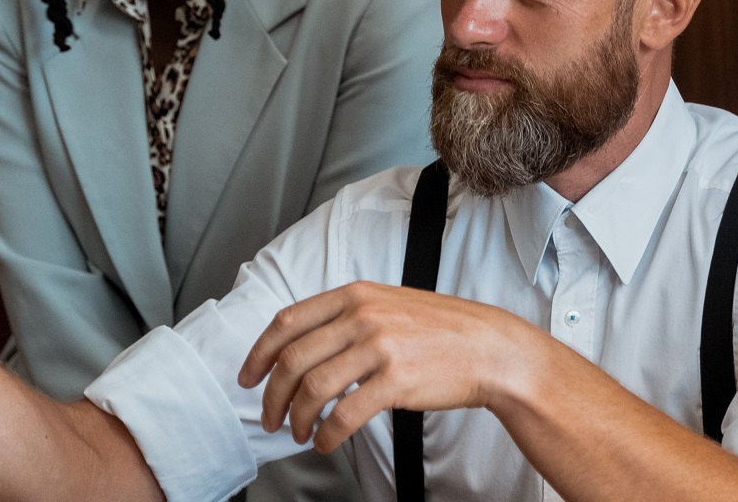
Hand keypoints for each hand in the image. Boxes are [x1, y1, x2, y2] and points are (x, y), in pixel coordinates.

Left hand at [237, 280, 538, 453]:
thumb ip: (345, 315)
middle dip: (272, 394)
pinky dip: (327, 435)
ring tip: (300, 433)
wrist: (489, 348)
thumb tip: (302, 344)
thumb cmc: (438, 329)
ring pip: (314, 387)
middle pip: (294, 358)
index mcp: (353, 295)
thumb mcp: (385, 304)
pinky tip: (326, 442)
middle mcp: (361, 316)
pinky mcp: (396, 380)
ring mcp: (379, 346)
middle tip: (271, 416)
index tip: (248, 377)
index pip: (287, 321)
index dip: (259, 353)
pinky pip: (345, 414)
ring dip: (298, 418)